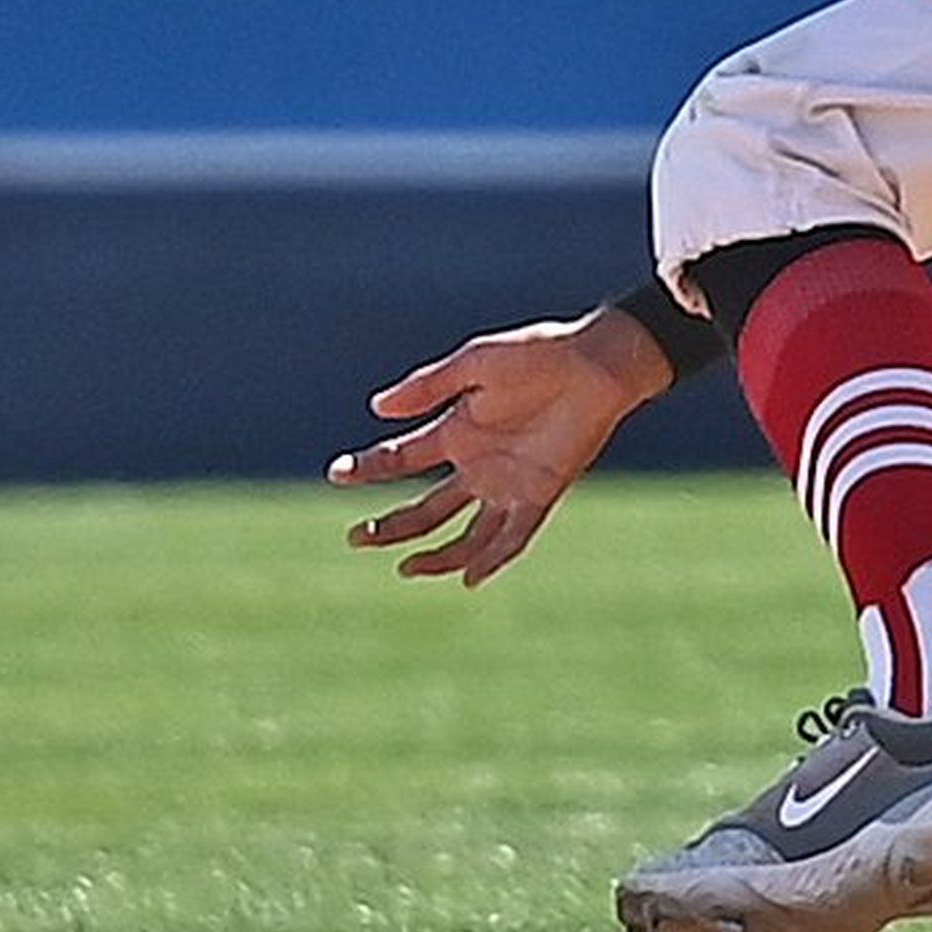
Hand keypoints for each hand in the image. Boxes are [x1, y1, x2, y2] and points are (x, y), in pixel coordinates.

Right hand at [326, 304, 672, 586]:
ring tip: (406, 568)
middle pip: (425, 510)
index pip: (401, 459)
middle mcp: (477, 464)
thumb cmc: (538, 354)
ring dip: (436, 555)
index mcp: (456, 431)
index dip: (368, 468)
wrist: (596, 364)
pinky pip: (512, 537)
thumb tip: (377, 407)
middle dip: (390, 526)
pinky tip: (470, 576)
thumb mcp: (475, 364)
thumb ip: (429, 387)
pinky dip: (492, 559)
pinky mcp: (540, 494)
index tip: (336, 473)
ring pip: (463, 534)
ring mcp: (507, 485)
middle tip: (356, 538)